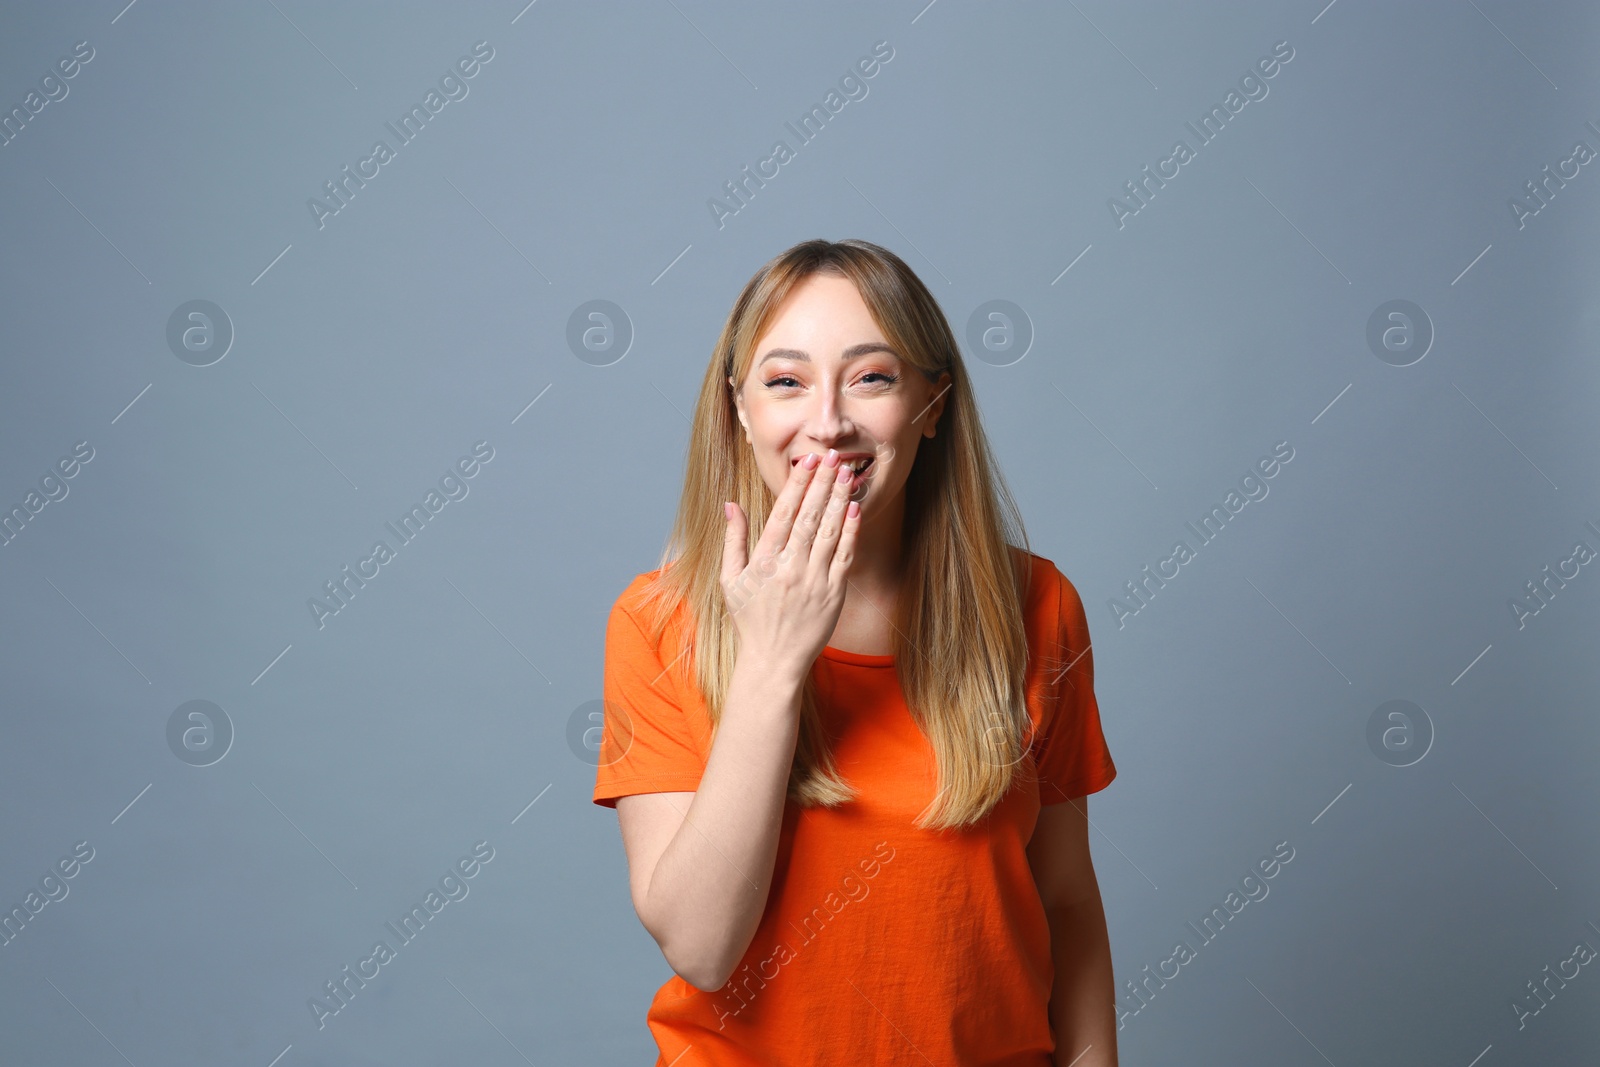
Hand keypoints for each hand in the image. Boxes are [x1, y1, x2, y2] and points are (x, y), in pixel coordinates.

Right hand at [720, 450, 862, 682]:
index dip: (797, 485)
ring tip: (847, 474)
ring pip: (829, 531)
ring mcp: (814, 580)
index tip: (808, 462)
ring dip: (839, 499)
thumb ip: (733, 540)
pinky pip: (844, 555)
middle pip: (810, 516)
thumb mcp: (730, 581)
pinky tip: (854, 508)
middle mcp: (790, 567)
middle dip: (823, 484)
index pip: (783, 513)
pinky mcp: (834, 593)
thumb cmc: (750, 620)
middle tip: (834, 456)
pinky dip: (850, 530)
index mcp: (764, 561)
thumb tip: (730, 505)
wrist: (774, 660)